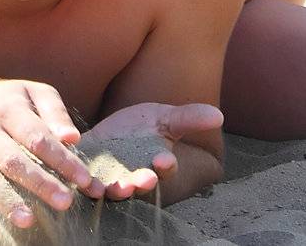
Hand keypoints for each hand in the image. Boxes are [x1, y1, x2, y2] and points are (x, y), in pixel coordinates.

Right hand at [0, 79, 98, 232]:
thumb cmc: (11, 104)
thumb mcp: (34, 93)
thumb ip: (56, 112)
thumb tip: (72, 138)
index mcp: (8, 110)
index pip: (37, 137)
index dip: (62, 159)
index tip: (84, 179)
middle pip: (12, 160)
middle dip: (39, 183)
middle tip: (66, 202)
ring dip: (7, 202)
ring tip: (29, 221)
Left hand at [82, 101, 223, 198]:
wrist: (112, 129)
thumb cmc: (144, 127)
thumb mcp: (165, 117)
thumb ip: (189, 118)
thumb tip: (218, 115)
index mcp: (157, 164)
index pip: (165, 169)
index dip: (166, 166)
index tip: (166, 159)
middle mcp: (136, 176)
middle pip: (140, 185)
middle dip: (143, 183)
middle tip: (145, 179)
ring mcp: (111, 178)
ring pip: (114, 191)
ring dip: (116, 191)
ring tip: (117, 188)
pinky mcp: (88, 174)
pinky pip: (87, 184)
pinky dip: (87, 185)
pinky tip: (87, 182)